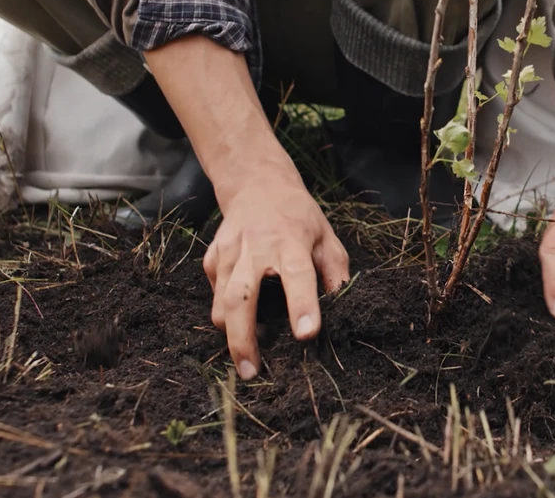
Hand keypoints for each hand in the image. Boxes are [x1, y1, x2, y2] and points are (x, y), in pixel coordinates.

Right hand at [142, 37, 349, 380]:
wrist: (257, 184)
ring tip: (245, 360)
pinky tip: (237, 319)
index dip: (302, 306)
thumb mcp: (327, 236)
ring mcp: (229, 252)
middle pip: (242, 297)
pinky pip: (215, 292)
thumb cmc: (299, 216)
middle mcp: (256, 247)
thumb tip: (343, 308)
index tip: (307, 334)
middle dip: (244, 338)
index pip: (298, 276)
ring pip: (222, 300)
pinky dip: (224, 311)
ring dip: (231, 333)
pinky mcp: (212, 257)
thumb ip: (335, 272)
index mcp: (291, 242)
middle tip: (253, 371)